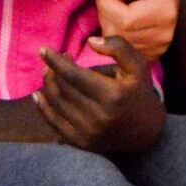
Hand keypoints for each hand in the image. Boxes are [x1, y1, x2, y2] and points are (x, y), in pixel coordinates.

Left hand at [36, 36, 165, 157]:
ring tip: (48, 73)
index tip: (43, 50)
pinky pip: (55, 124)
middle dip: (53, 71)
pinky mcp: (82, 143)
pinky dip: (44, 109)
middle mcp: (99, 116)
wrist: (147, 132)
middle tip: (52, 61)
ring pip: (57, 105)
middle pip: (63, 89)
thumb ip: (118, 47)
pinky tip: (38, 95)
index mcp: (112, 95)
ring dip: (48, 86)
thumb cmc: (139, 92)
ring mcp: (89, 133)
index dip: (56, 61)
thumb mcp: (138, 66)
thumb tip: (90, 41)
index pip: (74, 75)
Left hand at [94, 0, 180, 64]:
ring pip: (116, 46)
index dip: (105, 4)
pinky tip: (124, 19)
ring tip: (121, 5)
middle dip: (105, 14)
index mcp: (164, 12)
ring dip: (110, 24)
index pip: (123, 20)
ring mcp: (159, 47)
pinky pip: (122, 52)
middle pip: (118, 35)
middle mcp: (164, 35)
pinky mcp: (152, 54)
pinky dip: (116, 36)